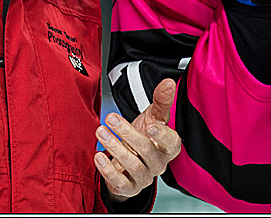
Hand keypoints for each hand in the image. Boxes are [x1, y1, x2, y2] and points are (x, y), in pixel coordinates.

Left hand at [95, 78, 181, 200]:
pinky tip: (99, 156)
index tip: (151, 125)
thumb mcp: (153, 116)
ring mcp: (145, 177)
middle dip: (127, 133)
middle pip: (146, 151)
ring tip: (100, 132)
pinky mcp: (130, 188)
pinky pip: (121, 183)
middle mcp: (159, 163)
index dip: (163, 135)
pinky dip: (108, 171)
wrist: (130, 158)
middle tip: (110, 118)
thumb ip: (161, 101)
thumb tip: (168, 82)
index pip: (171, 142)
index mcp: (168, 146)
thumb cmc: (145, 135)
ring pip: (133, 166)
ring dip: (115, 148)